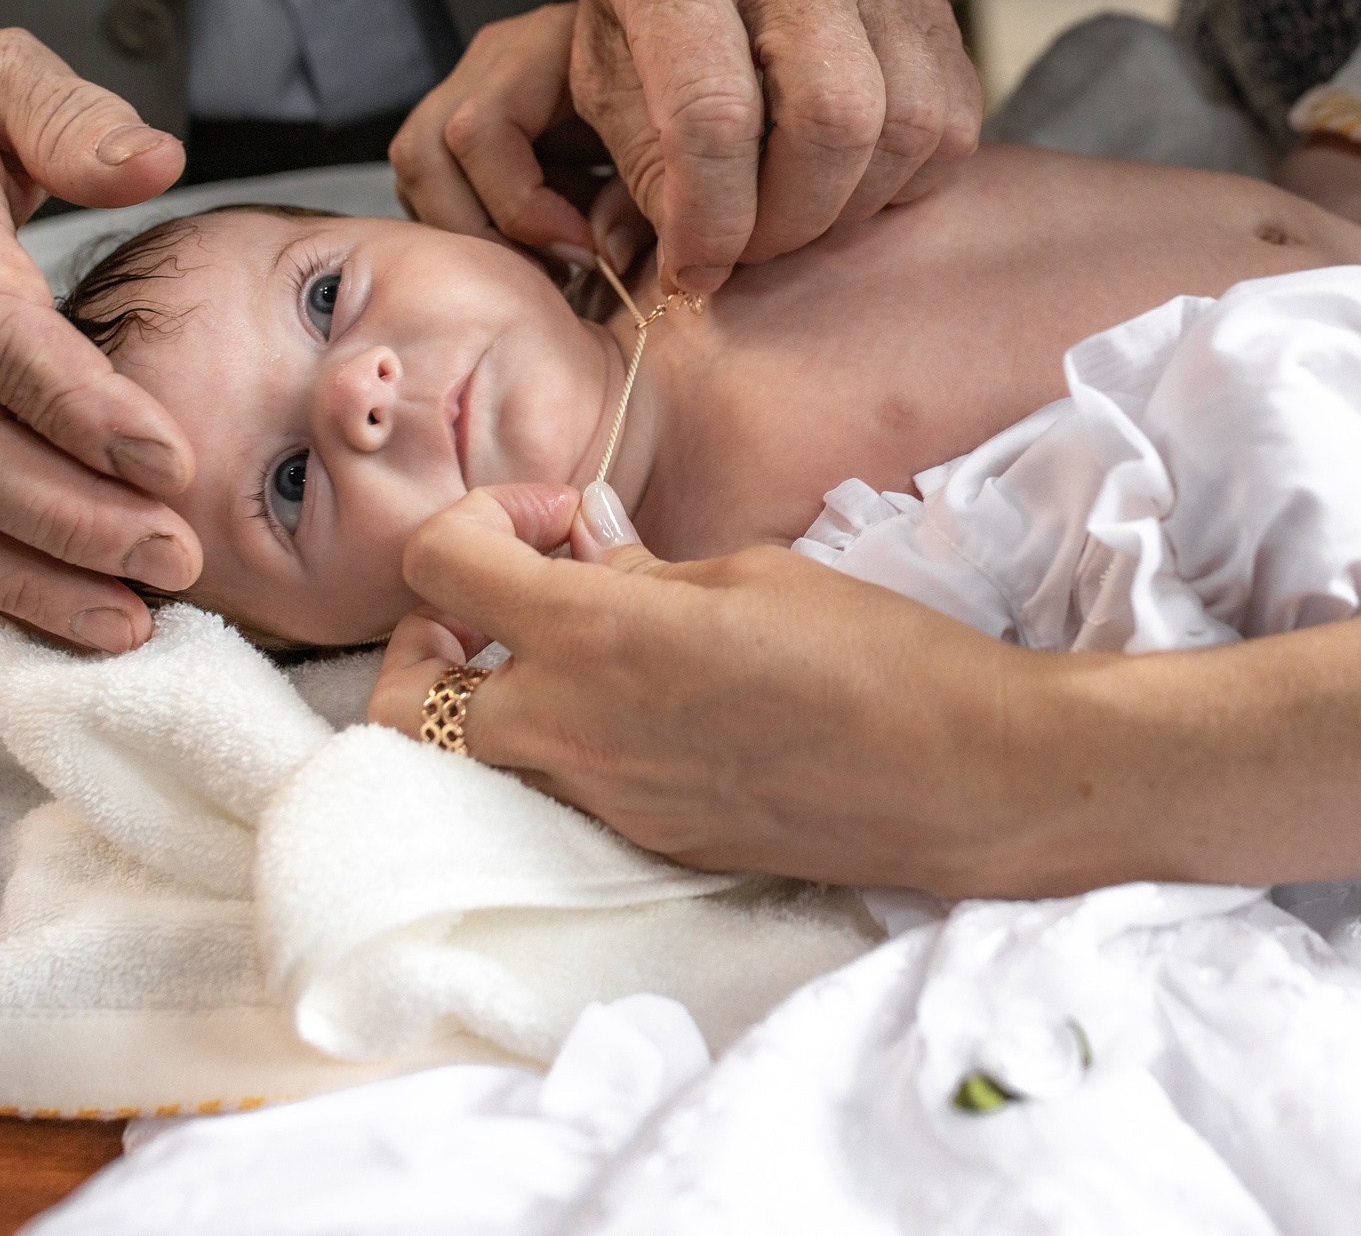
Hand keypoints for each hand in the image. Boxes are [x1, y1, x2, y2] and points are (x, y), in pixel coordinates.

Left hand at [365, 483, 1057, 893]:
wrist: (957, 777)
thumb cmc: (873, 652)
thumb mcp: (750, 571)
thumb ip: (640, 567)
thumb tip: (583, 546)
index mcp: (597, 635)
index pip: (439, 567)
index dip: (478, 521)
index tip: (556, 519)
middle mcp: (574, 728)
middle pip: (402, 698)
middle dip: (429, 636)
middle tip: (506, 601)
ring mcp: (604, 799)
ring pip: (473, 755)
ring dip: (490, 694)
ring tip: (576, 651)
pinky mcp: (645, 840)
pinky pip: (559, 788)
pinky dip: (567, 737)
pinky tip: (647, 703)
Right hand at [388, 3, 656, 280]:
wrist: (658, 74)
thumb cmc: (663, 109)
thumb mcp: (664, 148)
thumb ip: (640, 200)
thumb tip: (603, 256)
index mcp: (538, 51)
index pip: (479, 132)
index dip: (522, 208)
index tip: (581, 252)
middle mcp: (487, 63)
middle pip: (424, 153)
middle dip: (479, 233)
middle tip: (548, 272)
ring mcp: (463, 90)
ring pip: (417, 174)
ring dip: (471, 234)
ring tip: (542, 262)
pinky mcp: (458, 126)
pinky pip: (433, 186)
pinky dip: (474, 226)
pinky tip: (533, 244)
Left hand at [572, 0, 983, 294]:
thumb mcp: (600, 50)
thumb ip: (638, 156)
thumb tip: (696, 258)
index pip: (715, 114)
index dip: (709, 219)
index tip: (694, 267)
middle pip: (833, 120)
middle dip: (791, 220)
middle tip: (751, 246)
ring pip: (906, 126)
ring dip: (851, 207)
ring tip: (796, 214)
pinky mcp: (935, 0)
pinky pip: (951, 124)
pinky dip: (905, 181)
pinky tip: (848, 179)